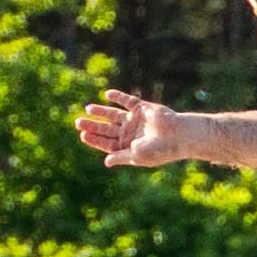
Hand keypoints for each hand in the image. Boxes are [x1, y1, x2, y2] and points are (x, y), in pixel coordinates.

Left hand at [74, 90, 189, 167]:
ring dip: (101, 111)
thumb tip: (106, 161)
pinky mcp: (142, 108)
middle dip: (93, 125)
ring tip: (88, 108)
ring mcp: (136, 120)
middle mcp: (130, 133)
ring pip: (113, 114)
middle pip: (107, 128)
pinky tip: (107, 94)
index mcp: (128, 146)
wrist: (179, 136)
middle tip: (77, 121)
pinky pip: (127, 100)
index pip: (107, 143)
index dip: (94, 139)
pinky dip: (118, 97)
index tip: (83, 134)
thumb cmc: (159, 150)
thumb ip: (120, 157)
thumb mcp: (136, 156)